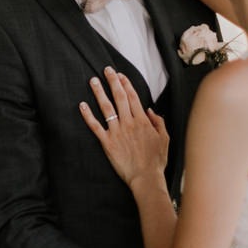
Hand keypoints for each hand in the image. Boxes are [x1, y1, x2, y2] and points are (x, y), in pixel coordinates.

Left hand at [79, 67, 168, 189]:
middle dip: (113, 81)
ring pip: (107, 108)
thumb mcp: (165, 138)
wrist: (146, 177)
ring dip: (99, 93)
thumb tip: (149, 109)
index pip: (132, 97)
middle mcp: (129, 123)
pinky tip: (82, 105)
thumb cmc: (156, 160)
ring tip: (93, 81)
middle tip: (106, 70)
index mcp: (142, 121)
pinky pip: (95, 126)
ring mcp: (117, 132)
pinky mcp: (107, 142)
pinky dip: (88, 115)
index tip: (120, 75)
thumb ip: (158, 122)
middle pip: (119, 97)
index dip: (125, 84)